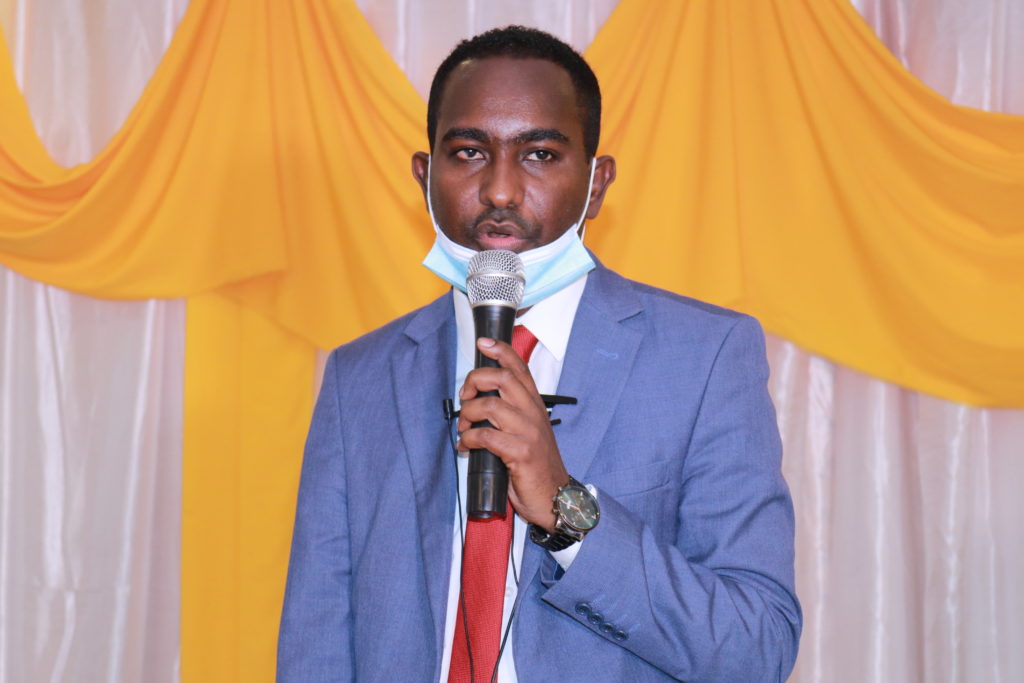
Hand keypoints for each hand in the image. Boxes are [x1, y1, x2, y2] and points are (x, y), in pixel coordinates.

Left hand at [457, 337, 568, 531]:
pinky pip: (486, 437)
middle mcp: (533, 414)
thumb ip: (510, 414)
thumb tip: (479, 404)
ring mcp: (528, 432)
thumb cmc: (537, 465)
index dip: (501, 351)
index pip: (520, 369)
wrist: (556, 497)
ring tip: (464, 428)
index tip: (484, 343)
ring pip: (490, 406)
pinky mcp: (520, 453)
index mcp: (535, 406)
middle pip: (502, 379)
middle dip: (475, 381)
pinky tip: (465, 446)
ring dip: (468, 415)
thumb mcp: (528, 432)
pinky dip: (469, 439)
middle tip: (465, 396)